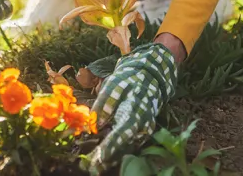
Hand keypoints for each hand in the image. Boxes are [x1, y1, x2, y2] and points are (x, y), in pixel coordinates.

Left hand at [87, 43, 177, 173]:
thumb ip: (105, 103)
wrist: (151, 76)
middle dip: (109, 157)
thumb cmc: (129, 79)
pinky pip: (131, 145)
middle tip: (92, 167)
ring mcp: (145, 129)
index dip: (112, 144)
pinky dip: (118, 153)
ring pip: (129, 148)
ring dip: (113, 158)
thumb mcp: (114, 85)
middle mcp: (143, 123)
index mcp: (135, 110)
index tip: (101, 156)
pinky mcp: (143, 131)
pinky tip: (104, 162)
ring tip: (95, 168)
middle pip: (126, 145)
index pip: (124, 131)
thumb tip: (96, 123)